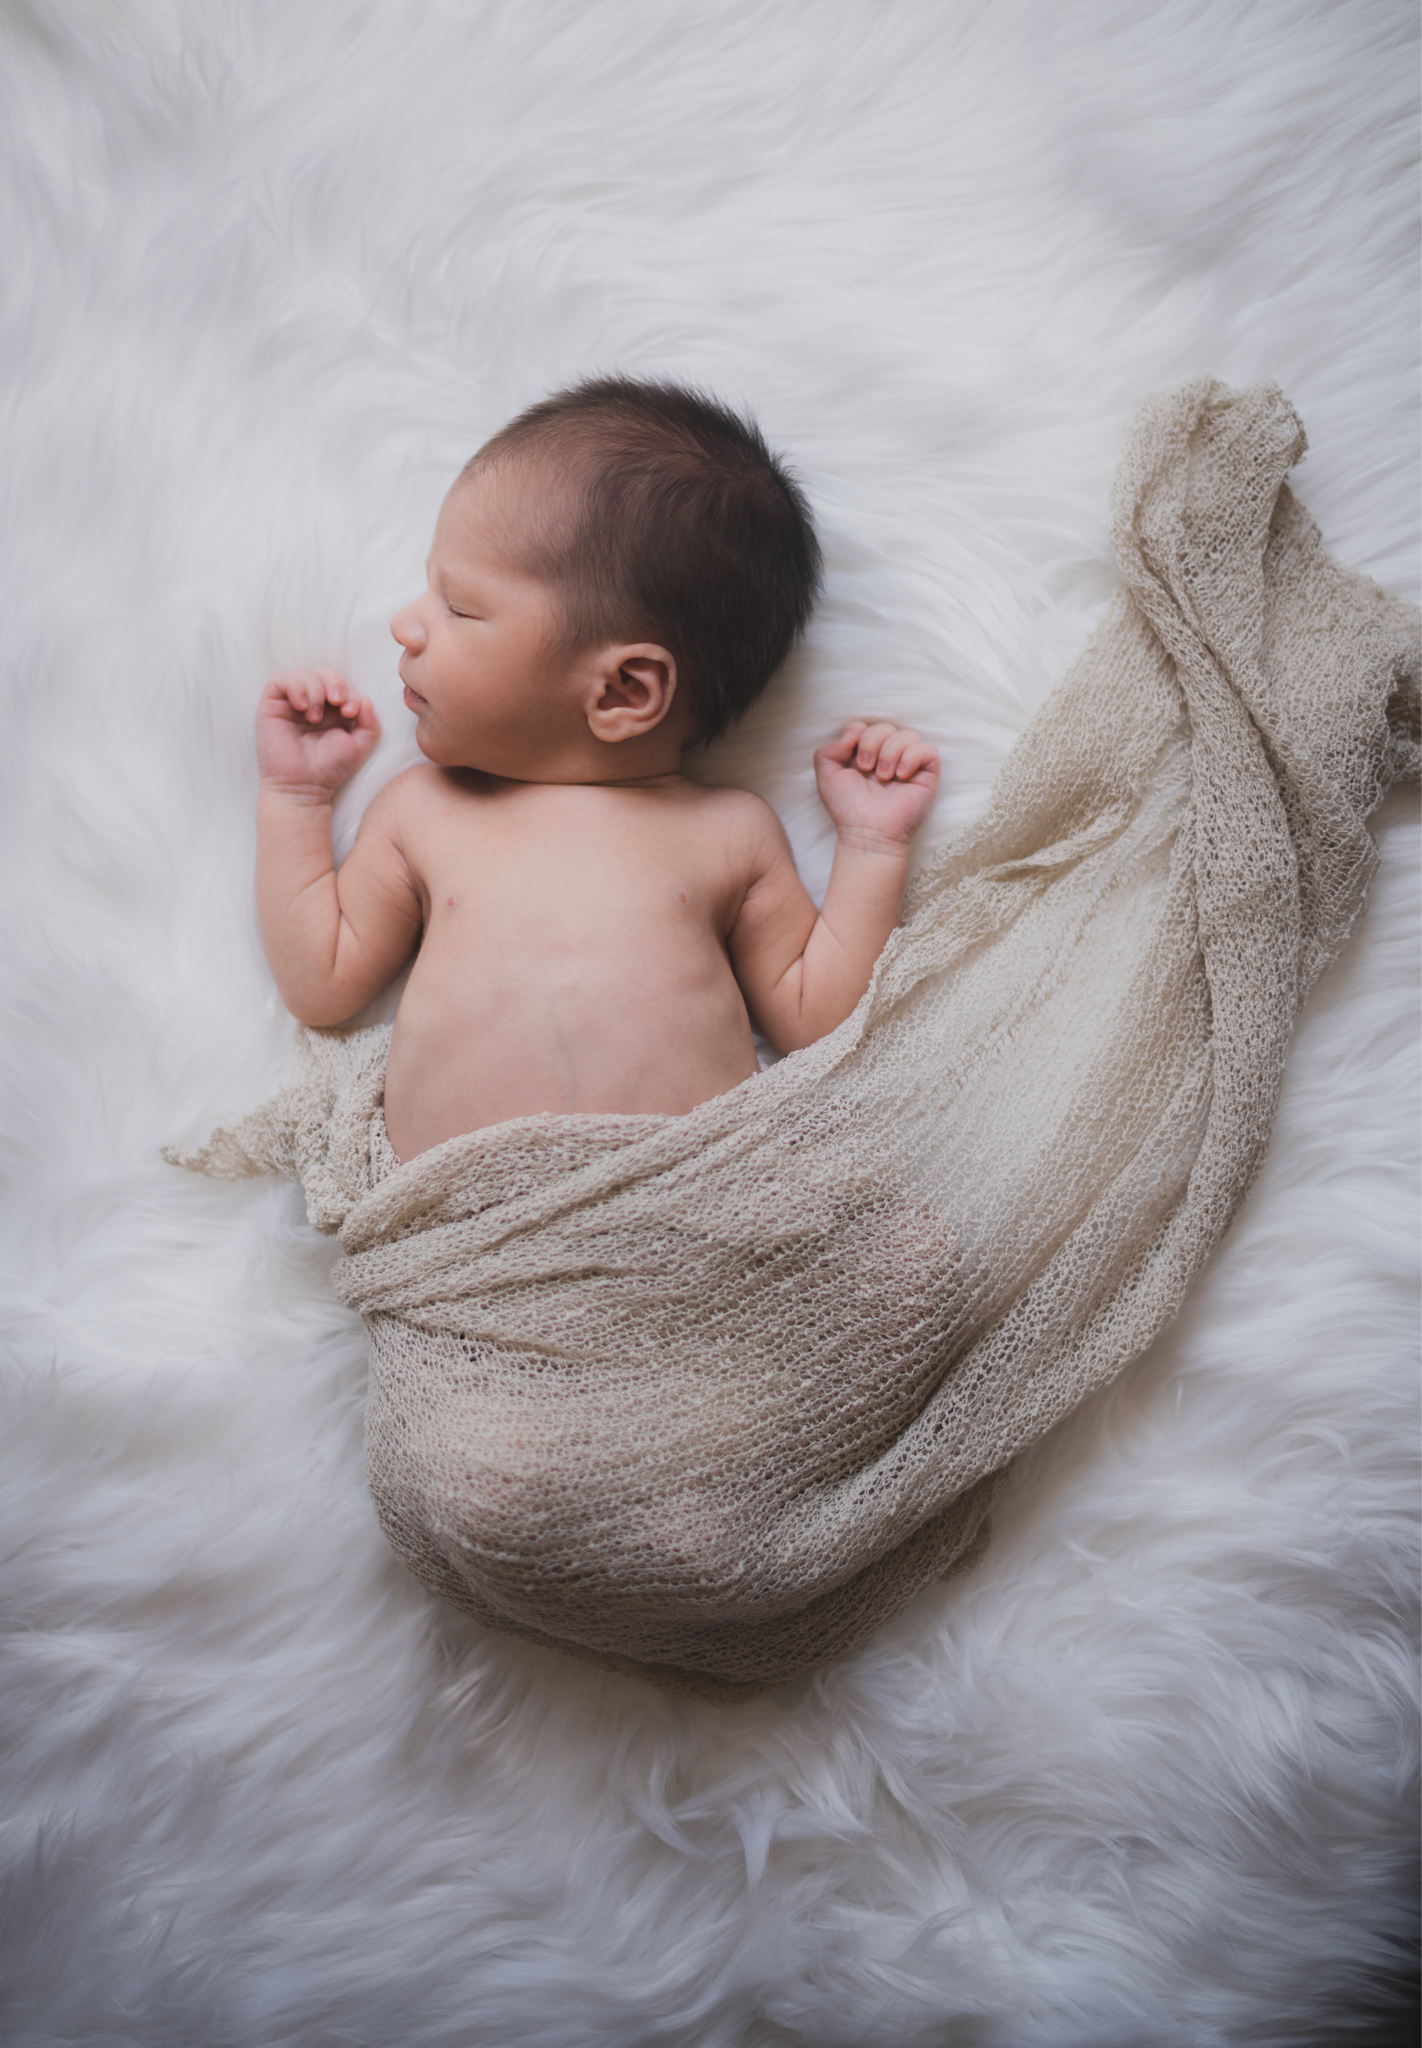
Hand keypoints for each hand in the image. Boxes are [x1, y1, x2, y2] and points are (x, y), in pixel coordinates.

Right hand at [256, 669, 381, 797]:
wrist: (304, 786)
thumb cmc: (329, 769)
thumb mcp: (359, 746)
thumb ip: (370, 724)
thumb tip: (366, 699)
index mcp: (332, 711)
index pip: (342, 686)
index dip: (350, 692)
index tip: (352, 712)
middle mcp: (312, 704)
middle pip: (324, 672)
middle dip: (335, 682)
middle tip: (338, 702)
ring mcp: (290, 704)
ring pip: (302, 673)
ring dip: (315, 689)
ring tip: (315, 717)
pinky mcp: (271, 706)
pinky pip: (278, 680)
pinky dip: (294, 687)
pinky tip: (302, 707)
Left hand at [813, 721, 939, 848]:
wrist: (867, 831)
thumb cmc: (847, 808)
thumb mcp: (826, 776)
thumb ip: (828, 750)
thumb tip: (853, 733)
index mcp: (864, 754)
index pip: (864, 726)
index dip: (858, 734)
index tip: (852, 760)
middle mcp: (886, 756)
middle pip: (885, 726)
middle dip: (872, 743)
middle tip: (866, 769)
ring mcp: (908, 764)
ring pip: (908, 735)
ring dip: (891, 752)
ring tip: (883, 777)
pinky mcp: (926, 774)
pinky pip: (928, 749)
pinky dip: (912, 757)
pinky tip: (901, 776)